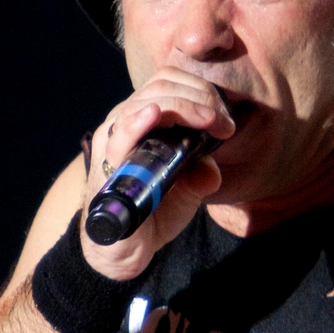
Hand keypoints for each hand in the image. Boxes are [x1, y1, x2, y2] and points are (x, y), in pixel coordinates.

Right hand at [80, 68, 234, 279]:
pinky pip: (119, 136)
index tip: (227, 121)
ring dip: (182, 106)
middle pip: (162, 84)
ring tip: (207, 120)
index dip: (202, 91)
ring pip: (146, 102)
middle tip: (223, 122)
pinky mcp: (106, 165)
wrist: (125, 251)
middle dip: (199, 96)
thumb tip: (210, 168)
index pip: (171, 81)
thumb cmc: (153, 212)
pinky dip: (137, 122)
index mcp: (145, 119)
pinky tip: (154, 115)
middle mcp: (126, 121)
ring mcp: (113, 140)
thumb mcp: (188, 190)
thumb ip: (201, 173)